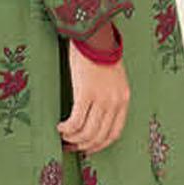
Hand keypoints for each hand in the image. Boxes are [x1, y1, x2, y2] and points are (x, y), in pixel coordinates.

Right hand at [57, 20, 130, 152]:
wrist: (96, 36)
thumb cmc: (101, 54)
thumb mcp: (114, 78)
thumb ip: (110, 96)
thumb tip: (98, 114)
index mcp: (123, 100)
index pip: (114, 133)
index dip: (100, 145)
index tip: (88, 148)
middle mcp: (114, 103)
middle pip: (99, 136)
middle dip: (83, 145)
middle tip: (70, 147)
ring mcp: (101, 99)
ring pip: (87, 132)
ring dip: (72, 139)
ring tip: (63, 137)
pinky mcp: (85, 94)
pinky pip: (76, 121)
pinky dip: (66, 129)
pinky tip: (60, 127)